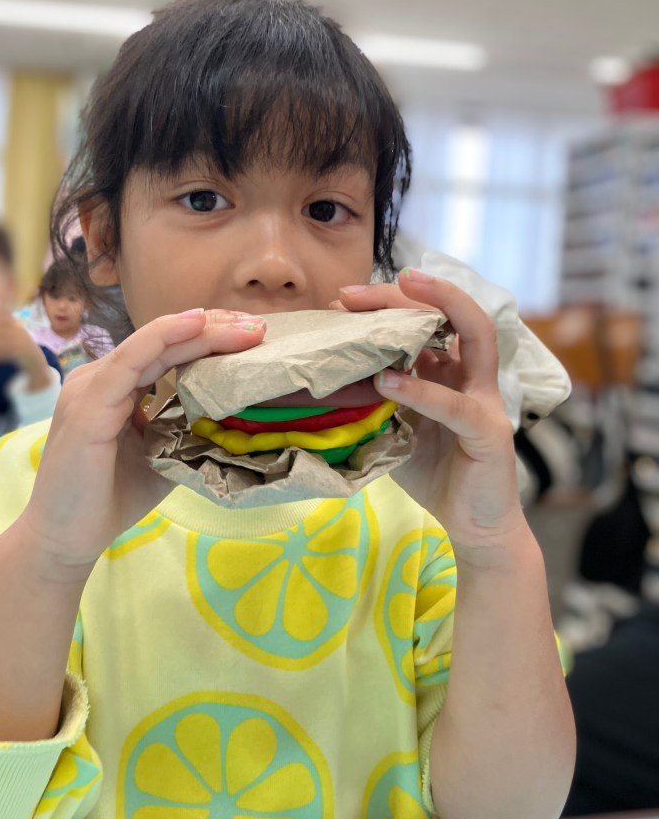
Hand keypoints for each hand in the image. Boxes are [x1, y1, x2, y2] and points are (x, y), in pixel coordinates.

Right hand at [18, 308, 265, 577]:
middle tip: (259, 325)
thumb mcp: (162, 454)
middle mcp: (98, 378)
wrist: (65, 540)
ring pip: (152, 344)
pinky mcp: (87, 406)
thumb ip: (186, 427)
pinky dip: (164, 339)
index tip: (252, 335)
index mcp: (114, 387)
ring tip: (244, 327)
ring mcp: (89, 388)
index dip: (208, 337)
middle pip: (163, 340)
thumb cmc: (111, 498)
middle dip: (214, 328)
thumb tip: (234, 413)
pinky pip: (131, 362)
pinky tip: (196, 325)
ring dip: (201, 332)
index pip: (166, 350)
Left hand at [335, 271, 522, 563]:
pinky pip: (454, 404)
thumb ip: (377, 400)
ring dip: (433, 309)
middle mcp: (474, 376)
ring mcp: (486, 400)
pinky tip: (387, 380)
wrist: (473, 526)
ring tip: (394, 292)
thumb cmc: (436, 473)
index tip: (343, 300)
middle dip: (404, 294)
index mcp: (452, 371)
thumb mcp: (397, 427)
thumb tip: (329, 376)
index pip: (429, 320)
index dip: (390, 303)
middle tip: (351, 293)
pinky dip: (420, 389)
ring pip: (473, 336)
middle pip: (451, 313)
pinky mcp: (488, 432)